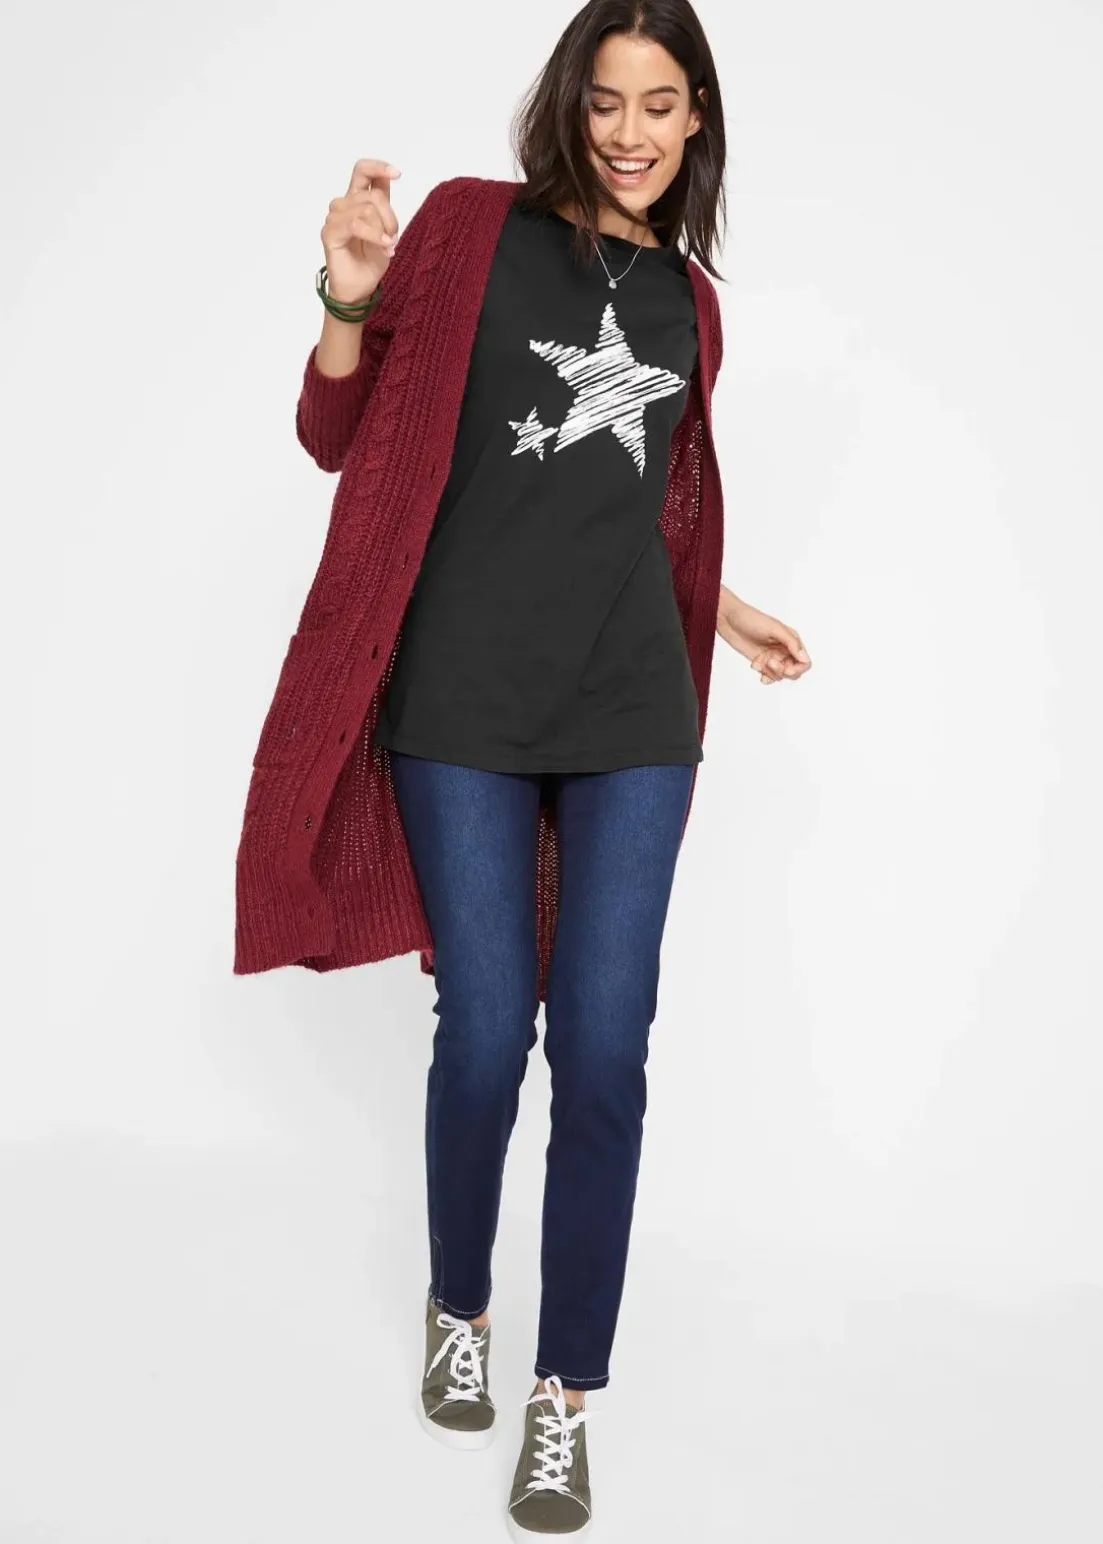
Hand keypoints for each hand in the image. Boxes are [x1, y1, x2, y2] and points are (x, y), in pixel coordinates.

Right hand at [320, 158, 401, 305]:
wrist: (360, 288)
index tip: (397, 174)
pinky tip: (384, 246)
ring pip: (366, 209)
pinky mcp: (330, 233)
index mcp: (357, 199)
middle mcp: (344, 205)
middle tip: (394, 238)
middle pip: (372, 195)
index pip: (362, 171)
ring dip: (383, 229)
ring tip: (388, 246)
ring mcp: (334, 219)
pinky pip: (356, 225)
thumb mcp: (387, 229)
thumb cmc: (371, 260)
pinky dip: (374, 235)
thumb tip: (389, 177)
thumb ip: (385, 204)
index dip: (379, 167)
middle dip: (390, 218)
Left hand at [716, 584, 810, 684]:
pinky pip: (768, 676)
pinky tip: (755, 667)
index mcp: (791, 640)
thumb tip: (804, 658)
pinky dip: (764, 676)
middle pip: (794, 671)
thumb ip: (791, 643)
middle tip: (769, 663)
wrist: (729, 620)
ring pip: (780, 675)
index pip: (804, 661)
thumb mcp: (774, 628)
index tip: (786, 669)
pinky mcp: (761, 661)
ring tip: (758, 662)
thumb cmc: (751, 619)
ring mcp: (773, 656)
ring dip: (770, 672)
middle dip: (782, 671)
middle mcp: (784, 650)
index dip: (798, 669)